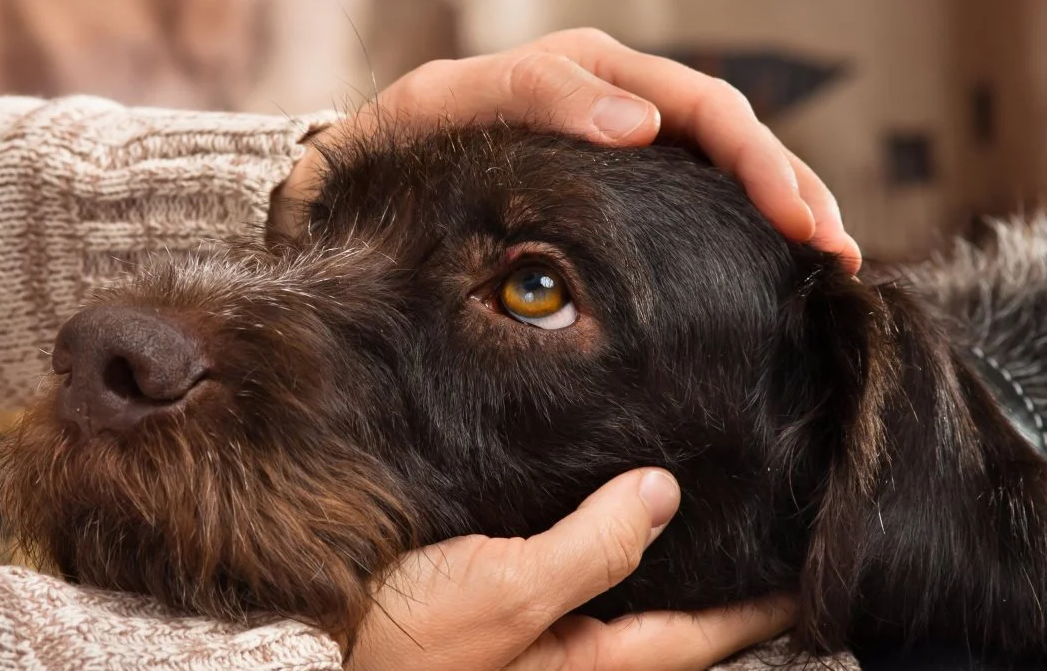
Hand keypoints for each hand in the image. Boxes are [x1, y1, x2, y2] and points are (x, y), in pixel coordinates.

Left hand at [275, 28, 859, 271]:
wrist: (362, 177)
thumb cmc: (404, 141)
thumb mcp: (452, 104)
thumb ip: (538, 96)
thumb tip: (640, 124)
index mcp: (594, 75)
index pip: (706, 109)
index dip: (760, 163)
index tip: (797, 224)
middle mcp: (620, 104)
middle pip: (735, 138)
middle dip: (793, 190)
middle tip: (835, 255)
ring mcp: (622, 149)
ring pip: (722, 171)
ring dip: (780, 210)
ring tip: (826, 266)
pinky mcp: (614, 192)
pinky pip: (689, 202)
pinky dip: (735, 231)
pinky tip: (764, 268)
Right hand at [346, 469, 794, 670]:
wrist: (328, 644)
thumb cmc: (410, 641)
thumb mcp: (505, 594)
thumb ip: (590, 548)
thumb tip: (661, 493)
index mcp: (601, 659)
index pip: (713, 627)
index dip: (769, 594)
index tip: (818, 543)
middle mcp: (586, 651)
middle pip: (681, 609)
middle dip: (728, 564)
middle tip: (772, 503)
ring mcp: (553, 633)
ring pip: (635, 588)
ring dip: (671, 549)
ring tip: (710, 493)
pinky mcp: (516, 610)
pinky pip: (586, 573)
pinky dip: (612, 539)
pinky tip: (610, 500)